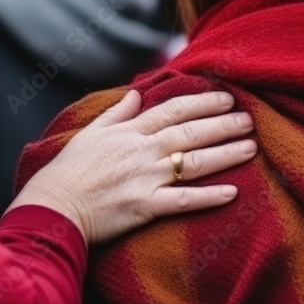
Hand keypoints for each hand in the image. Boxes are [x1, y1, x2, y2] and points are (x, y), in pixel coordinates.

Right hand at [10, 90, 256, 245]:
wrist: (53, 208)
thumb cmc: (69, 171)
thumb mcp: (90, 133)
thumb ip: (117, 113)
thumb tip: (136, 95)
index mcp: (130, 131)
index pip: (175, 110)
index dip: (204, 102)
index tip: (228, 98)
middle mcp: (142, 151)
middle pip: (191, 133)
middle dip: (223, 124)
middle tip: (249, 120)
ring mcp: (145, 179)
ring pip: (193, 162)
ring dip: (225, 154)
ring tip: (250, 147)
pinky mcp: (145, 207)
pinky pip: (183, 201)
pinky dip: (209, 197)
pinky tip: (232, 192)